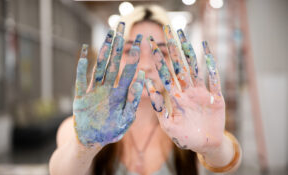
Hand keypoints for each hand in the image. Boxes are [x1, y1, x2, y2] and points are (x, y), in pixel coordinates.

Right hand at [73, 22, 144, 146]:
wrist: (91, 141)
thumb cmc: (110, 133)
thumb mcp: (125, 120)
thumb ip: (132, 102)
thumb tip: (141, 80)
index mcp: (120, 95)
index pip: (129, 71)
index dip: (134, 56)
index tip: (140, 40)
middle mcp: (108, 89)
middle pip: (114, 64)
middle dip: (118, 46)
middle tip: (121, 27)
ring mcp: (94, 91)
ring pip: (99, 68)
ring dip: (103, 53)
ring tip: (107, 37)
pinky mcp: (80, 97)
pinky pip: (80, 81)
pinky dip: (82, 69)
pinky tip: (84, 55)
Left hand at [146, 26, 224, 153]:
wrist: (205, 145)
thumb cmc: (184, 136)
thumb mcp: (168, 124)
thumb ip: (158, 106)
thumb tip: (147, 86)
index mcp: (175, 97)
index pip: (165, 74)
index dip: (158, 59)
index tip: (151, 45)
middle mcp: (187, 91)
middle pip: (180, 66)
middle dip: (174, 49)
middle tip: (168, 30)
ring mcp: (202, 93)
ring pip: (195, 68)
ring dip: (190, 52)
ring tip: (184, 36)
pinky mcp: (216, 97)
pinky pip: (214, 79)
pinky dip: (212, 66)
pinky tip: (207, 52)